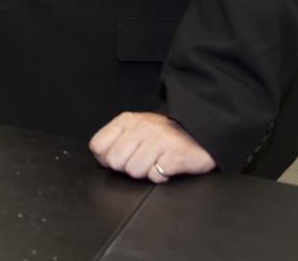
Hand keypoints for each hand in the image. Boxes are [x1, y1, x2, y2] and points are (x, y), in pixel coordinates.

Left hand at [88, 111, 216, 182]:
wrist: (200, 134)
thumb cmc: (164, 135)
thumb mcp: (135, 129)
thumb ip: (116, 139)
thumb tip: (101, 157)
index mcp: (127, 120)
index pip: (97, 146)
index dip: (106, 158)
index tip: (121, 157)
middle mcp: (141, 127)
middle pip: (114, 161)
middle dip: (126, 167)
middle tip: (142, 160)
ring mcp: (159, 140)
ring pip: (134, 171)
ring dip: (145, 172)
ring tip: (156, 161)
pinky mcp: (175, 155)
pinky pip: (155, 176)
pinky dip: (161, 176)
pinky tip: (167, 165)